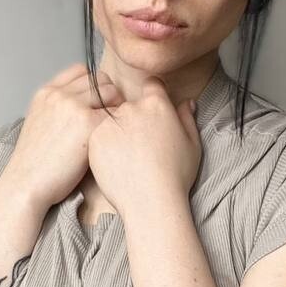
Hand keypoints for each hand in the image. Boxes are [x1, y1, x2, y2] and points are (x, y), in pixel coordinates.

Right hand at [3, 64, 122, 211]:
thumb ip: (57, 109)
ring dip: (118, 106)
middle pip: (100, 78)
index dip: (94, 84)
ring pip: (112, 91)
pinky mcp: (89, 123)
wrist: (27, 182)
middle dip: (110, 94)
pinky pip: (116, 113)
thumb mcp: (38, 123)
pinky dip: (120, 123)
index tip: (98, 101)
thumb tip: (81, 106)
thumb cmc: (35, 162)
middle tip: (112, 116)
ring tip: (114, 128)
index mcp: (47, 92)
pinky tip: (117, 139)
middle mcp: (60, 94)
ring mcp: (74, 106)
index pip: (81, 70)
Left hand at [86, 76, 200, 221]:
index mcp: (156, 104)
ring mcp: (109, 123)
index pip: (151, 85)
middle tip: (139, 144)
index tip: (151, 111)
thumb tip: (187, 102)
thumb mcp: (192, 145)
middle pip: (128, 104)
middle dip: (132, 118)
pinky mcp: (93, 139)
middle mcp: (131, 108)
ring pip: (110, 120)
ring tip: (127, 157)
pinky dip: (103, 146)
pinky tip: (115, 163)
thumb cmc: (175, 176)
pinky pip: (97, 135)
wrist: (150, 201)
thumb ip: (187, 118)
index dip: (152, 95)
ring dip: (116, 131)